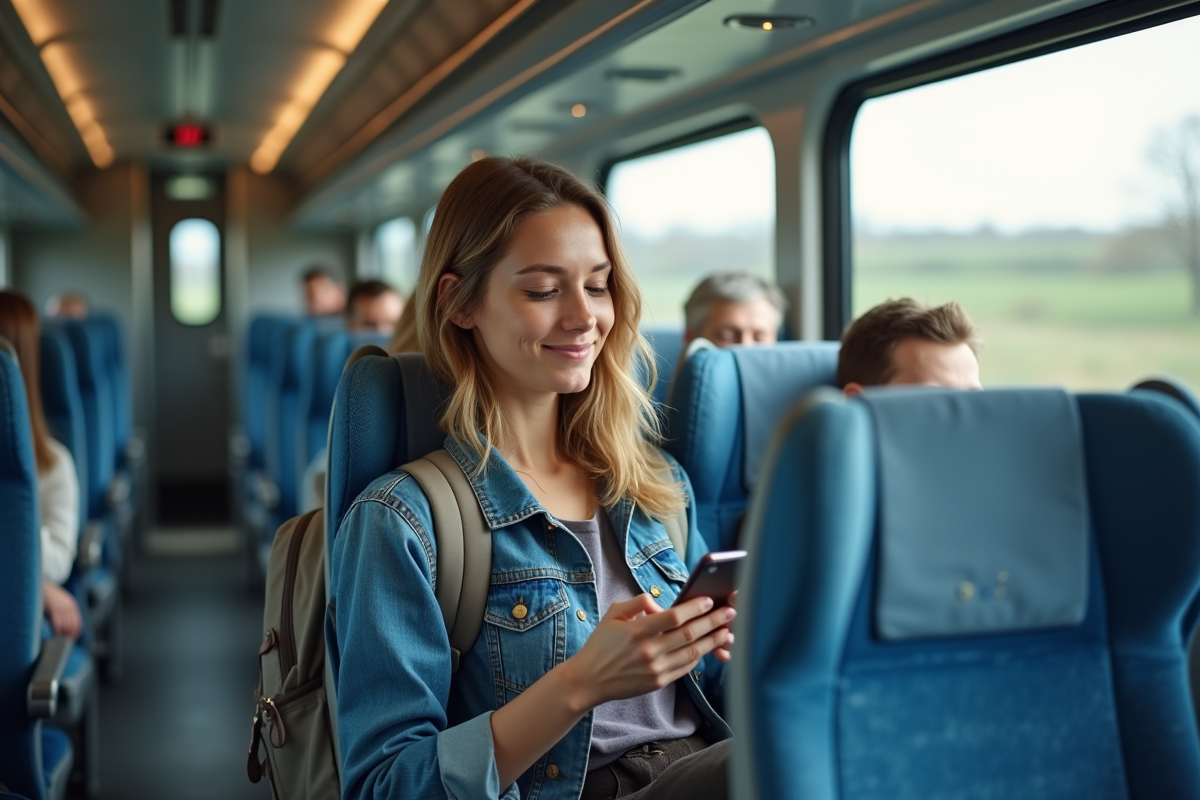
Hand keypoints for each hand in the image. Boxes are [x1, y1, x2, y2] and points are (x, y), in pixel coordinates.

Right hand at [43, 580, 82, 639]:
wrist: (41, 585)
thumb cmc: (49, 596)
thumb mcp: (59, 602)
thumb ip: (63, 611)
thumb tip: (63, 626)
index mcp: (72, 604)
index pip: (77, 621)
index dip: (76, 631)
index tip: (73, 638)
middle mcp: (68, 606)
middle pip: (72, 624)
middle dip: (70, 634)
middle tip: (67, 642)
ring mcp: (61, 607)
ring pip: (65, 624)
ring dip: (64, 634)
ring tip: (61, 640)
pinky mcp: (53, 608)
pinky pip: (57, 622)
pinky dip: (57, 630)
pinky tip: (56, 635)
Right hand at [559, 593, 735, 710]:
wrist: (590, 680)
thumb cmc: (601, 644)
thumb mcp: (613, 614)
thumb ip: (637, 603)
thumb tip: (659, 603)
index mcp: (637, 631)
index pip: (674, 616)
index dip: (694, 607)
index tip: (709, 600)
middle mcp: (649, 651)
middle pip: (689, 634)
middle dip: (713, 621)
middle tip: (730, 612)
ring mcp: (655, 669)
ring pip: (692, 653)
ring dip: (713, 641)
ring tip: (727, 631)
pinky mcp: (659, 682)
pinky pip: (686, 668)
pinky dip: (699, 656)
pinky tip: (708, 647)